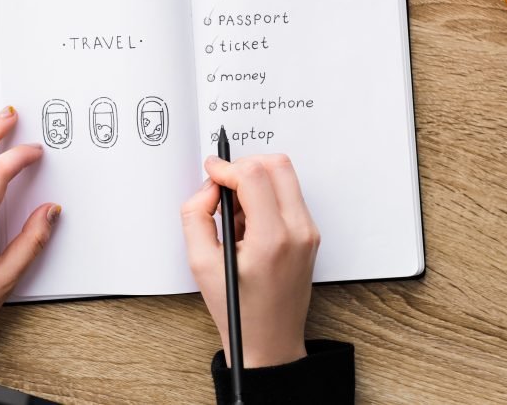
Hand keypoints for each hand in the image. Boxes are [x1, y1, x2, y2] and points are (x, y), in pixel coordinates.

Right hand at [181, 154, 319, 367]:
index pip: (253, 176)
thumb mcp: (201, 263)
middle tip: (224, 184)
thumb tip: (208, 187)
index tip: (211, 170)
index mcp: (272, 239)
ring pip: (284, 176)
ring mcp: (308, 232)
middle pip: (277, 165)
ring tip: (235, 213)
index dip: (226, 167)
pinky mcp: (310, 233)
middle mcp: (298, 231)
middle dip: (245, 165)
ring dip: (255, 181)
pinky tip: (248, 223)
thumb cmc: (240, 310)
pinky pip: (288, 195)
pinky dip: (265, 196)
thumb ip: (196, 215)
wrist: (269, 341)